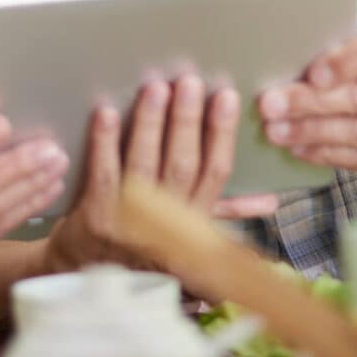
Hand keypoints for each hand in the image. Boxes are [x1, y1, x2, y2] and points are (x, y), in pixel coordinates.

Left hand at [43, 76, 272, 272]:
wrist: (86, 273)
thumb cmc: (143, 246)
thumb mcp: (190, 232)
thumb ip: (227, 212)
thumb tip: (271, 201)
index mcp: (196, 219)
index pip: (216, 171)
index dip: (222, 133)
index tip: (226, 96)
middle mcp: (168, 221)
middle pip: (183, 165)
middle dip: (187, 121)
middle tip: (190, 82)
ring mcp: (131, 219)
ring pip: (146, 165)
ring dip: (151, 124)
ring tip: (156, 88)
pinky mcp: (96, 216)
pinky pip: (103, 173)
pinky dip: (105, 142)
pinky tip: (107, 113)